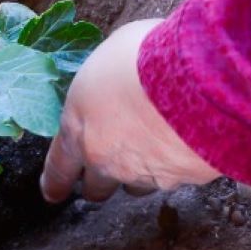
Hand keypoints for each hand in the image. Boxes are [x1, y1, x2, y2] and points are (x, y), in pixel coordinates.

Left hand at [42, 20, 220, 202]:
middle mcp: (105, 159)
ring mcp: (142, 174)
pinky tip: (187, 142)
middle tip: (108, 169)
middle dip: (99, 182)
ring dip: (140, 172)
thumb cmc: (146, 58)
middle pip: (96, 188)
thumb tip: (112, 79)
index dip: (56, 182)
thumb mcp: (108, 57)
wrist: (197, 79)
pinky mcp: (179, 179)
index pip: (58, 167)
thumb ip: (103, 83)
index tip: (53, 192)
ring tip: (155, 148)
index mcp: (78, 128)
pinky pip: (173, 176)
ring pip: (136, 186)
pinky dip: (177, 163)